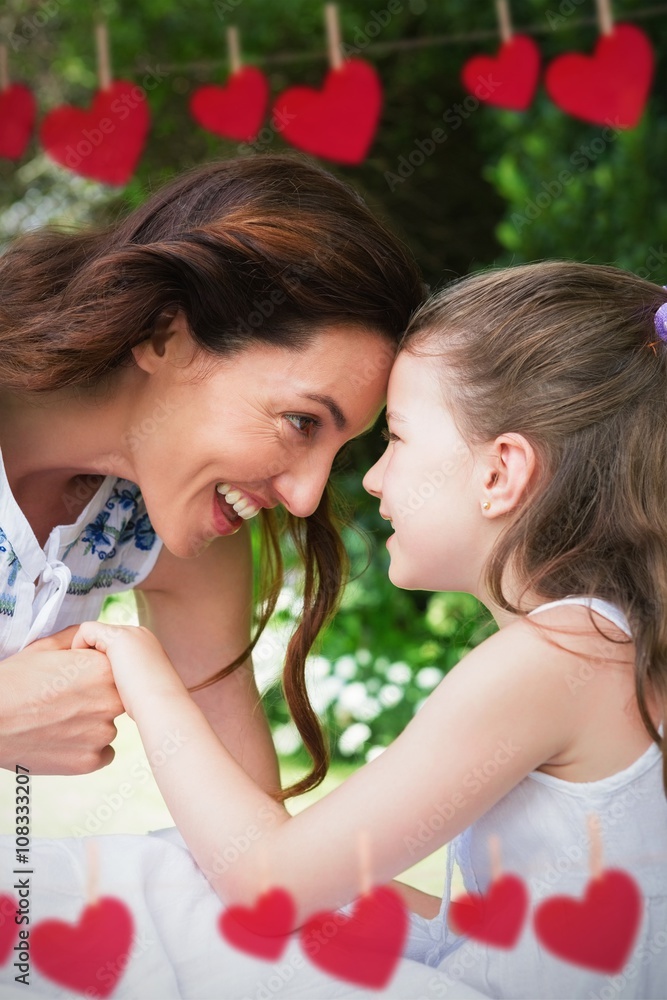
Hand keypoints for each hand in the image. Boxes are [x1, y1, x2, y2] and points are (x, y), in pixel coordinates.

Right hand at [0, 625, 124, 774]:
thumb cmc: (14, 681)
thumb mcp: (45, 647)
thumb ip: (77, 639)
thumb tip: (91, 638)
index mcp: (104, 669)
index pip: (118, 669)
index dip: (97, 673)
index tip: (79, 678)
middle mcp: (111, 701)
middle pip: (116, 698)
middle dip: (97, 698)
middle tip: (67, 700)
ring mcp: (102, 733)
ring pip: (107, 726)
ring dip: (90, 724)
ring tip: (58, 721)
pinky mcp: (90, 760)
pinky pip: (102, 753)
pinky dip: (87, 748)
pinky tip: (64, 740)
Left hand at [71, 621, 183, 719]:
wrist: (162, 705)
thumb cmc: (152, 706)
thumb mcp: (142, 687)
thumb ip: (129, 679)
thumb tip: (117, 687)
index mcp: (146, 645)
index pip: (114, 644)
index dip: (98, 659)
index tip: (89, 680)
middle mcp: (139, 634)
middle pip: (103, 637)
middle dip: (89, 654)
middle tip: (80, 677)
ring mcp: (129, 633)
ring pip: (94, 633)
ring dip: (83, 652)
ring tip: (78, 674)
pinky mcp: (118, 637)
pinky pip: (87, 631)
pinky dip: (78, 645)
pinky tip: (80, 668)